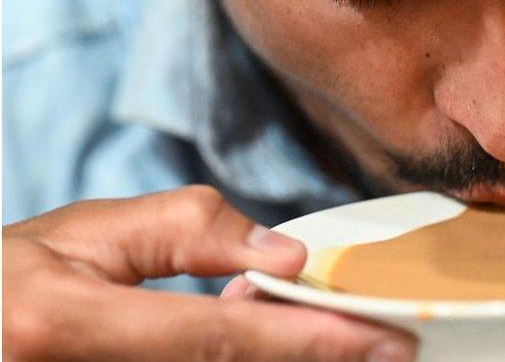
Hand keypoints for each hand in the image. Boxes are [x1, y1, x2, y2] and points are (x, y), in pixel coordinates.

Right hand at [2, 185, 415, 360]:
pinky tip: (252, 324)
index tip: (389, 339)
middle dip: (315, 354)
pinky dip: (240, 358)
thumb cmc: (15, 276)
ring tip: (313, 319)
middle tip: (380, 337)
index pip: (222, 338)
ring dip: (282, 352)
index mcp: (66, 327)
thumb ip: (187, 234)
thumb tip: (286, 253)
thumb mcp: (89, 234)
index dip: (312, 339)